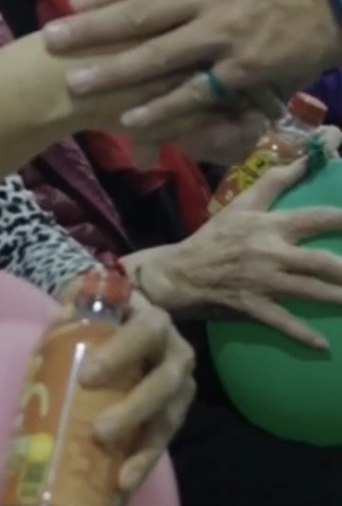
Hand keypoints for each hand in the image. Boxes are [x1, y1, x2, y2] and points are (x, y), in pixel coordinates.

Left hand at [41, 0, 340, 145]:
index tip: (71, 3)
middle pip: (138, 14)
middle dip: (91, 30)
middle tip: (50, 42)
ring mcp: (223, 33)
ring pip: (158, 55)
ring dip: (113, 71)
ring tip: (76, 84)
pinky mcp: (245, 67)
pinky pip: (197, 91)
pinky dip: (164, 106)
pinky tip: (134, 119)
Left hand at [79, 290, 194, 499]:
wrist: (134, 320)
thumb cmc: (106, 312)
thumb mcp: (91, 300)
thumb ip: (73, 308)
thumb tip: (58, 322)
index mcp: (155, 320)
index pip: (144, 333)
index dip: (119, 354)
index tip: (87, 377)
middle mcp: (177, 354)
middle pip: (163, 384)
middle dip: (133, 410)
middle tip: (99, 432)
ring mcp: (180, 389)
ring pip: (168, 421)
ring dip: (143, 451)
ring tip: (118, 479)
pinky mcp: (175, 417)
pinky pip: (161, 445)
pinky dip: (141, 468)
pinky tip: (121, 494)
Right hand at [137, 157, 341, 348]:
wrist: (180, 271)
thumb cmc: (216, 235)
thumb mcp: (242, 205)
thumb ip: (274, 182)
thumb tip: (305, 159)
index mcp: (269, 225)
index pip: (314, 218)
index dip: (340, 219)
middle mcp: (270, 252)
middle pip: (320, 262)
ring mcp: (263, 282)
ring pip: (309, 292)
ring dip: (337, 298)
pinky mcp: (254, 306)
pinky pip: (284, 322)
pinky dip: (303, 335)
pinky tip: (324, 346)